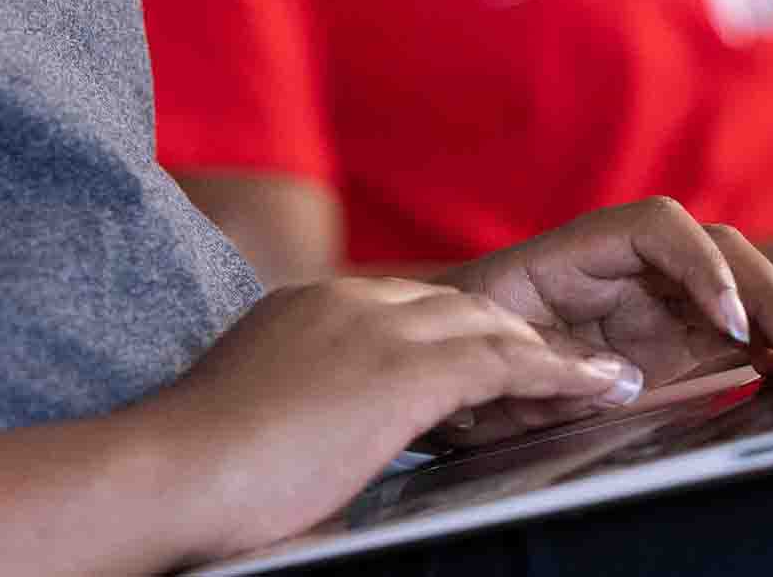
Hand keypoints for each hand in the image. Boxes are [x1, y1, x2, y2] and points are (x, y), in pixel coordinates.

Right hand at [134, 276, 653, 560]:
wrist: (172, 470)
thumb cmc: (196, 473)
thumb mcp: (255, 418)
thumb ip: (297, 411)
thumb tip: (309, 453)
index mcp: (307, 307)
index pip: (407, 310)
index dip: (458, 341)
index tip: (492, 375)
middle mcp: (349, 300)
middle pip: (459, 306)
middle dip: (513, 340)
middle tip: (565, 369)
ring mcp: (379, 327)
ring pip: (491, 325)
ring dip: (549, 354)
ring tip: (600, 377)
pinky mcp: (407, 368)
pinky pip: (507, 362)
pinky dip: (560, 373)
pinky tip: (597, 387)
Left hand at [429, 198, 772, 444]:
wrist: (440, 372)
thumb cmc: (454, 353)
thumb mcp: (487, 356)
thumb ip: (549, 362)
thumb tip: (623, 377)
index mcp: (572, 255)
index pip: (654, 228)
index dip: (697, 264)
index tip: (721, 319)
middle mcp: (623, 270)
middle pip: (711, 251)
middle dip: (763, 292)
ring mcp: (650, 304)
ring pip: (732, 289)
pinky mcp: (668, 343)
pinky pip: (729, 333)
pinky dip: (768, 347)